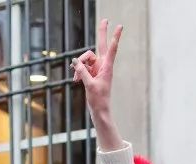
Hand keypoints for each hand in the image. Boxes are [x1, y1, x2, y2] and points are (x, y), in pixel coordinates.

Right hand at [71, 19, 124, 148]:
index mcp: (107, 68)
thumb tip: (75, 62)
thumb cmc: (98, 100)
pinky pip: (82, 67)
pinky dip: (78, 72)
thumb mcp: (89, 85)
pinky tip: (75, 80)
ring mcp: (97, 69)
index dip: (114, 37)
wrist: (99, 111)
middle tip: (106, 20)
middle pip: (100, 45)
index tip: (119, 27)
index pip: (111, 49)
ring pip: (86, 58)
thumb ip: (82, 72)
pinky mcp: (91, 73)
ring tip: (77, 79)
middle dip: (102, 33)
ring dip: (79, 66)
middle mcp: (103, 66)